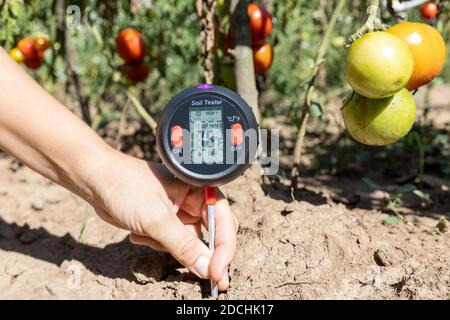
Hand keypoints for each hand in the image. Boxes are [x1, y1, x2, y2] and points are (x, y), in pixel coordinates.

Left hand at [90, 151, 237, 290]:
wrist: (95, 181)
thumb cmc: (126, 185)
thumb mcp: (156, 219)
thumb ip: (184, 246)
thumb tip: (207, 269)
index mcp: (199, 189)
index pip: (224, 221)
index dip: (224, 248)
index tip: (217, 272)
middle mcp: (193, 200)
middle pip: (212, 234)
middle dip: (201, 252)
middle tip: (206, 275)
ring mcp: (178, 212)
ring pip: (189, 243)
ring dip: (167, 246)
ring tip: (144, 233)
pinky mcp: (164, 222)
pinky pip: (170, 244)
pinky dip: (154, 243)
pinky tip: (137, 232)